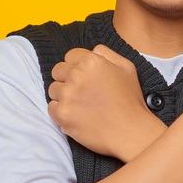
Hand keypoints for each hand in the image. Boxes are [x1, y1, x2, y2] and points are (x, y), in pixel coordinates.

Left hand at [48, 44, 157, 160]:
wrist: (130, 132)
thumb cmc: (131, 101)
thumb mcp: (127, 68)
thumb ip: (107, 54)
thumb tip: (93, 50)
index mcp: (92, 61)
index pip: (70, 56)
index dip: (77, 67)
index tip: (85, 78)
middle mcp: (77, 75)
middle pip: (58, 71)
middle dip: (67, 80)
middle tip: (82, 93)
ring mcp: (68, 94)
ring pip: (53, 90)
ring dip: (64, 97)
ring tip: (81, 106)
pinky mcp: (62, 113)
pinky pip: (51, 108)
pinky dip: (61, 112)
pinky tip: (77, 116)